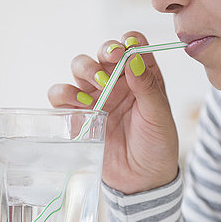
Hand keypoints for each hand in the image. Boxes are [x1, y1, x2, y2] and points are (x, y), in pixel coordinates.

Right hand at [48, 32, 178, 193]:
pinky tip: (80, 105)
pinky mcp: (78, 114)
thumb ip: (147, 86)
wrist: (141, 180)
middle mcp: (117, 81)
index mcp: (141, 76)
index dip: (128, 41)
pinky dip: (64, 94)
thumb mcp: (159, 116)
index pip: (132, 45)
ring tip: (96, 85)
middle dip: (103, 52)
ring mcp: (96, 96)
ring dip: (84, 70)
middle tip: (109, 62)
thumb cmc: (156, 146)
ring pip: (79, 68)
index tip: (127, 47)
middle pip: (102, 52)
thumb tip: (133, 57)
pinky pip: (61, 97)